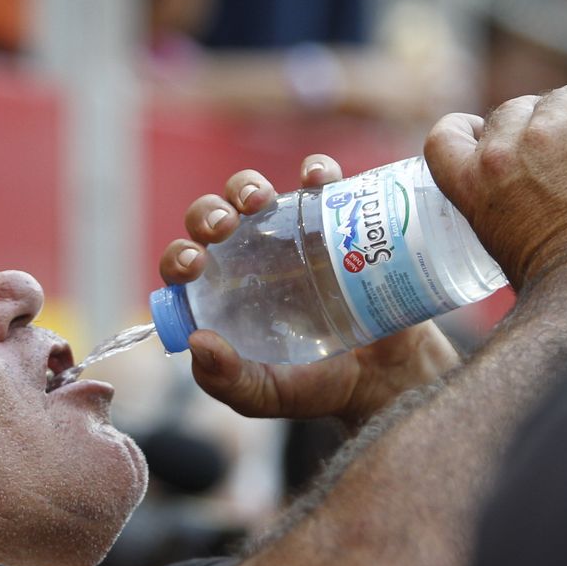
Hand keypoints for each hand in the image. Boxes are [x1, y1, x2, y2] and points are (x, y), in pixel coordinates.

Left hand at [159, 155, 460, 426]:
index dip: (180, 258)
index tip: (194, 264)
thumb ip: (227, 380)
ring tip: (259, 201)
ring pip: (255, 193)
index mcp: (221, 294)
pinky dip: (316, 170)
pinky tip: (315, 178)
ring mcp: (291, 235)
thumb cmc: (316, 387)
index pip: (185, 265)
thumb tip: (199, 342)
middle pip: (213, 219)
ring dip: (247, 186)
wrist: (386, 378)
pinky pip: (320, 183)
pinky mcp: (336, 220)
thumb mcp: (264, 395)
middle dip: (208, 214)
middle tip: (223, 229)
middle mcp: (249, 257)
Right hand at [423, 70, 566, 294]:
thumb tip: (528, 216)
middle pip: (515, 108)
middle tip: (566, 140)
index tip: (488, 132)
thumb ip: (501, 212)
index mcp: (471, 181)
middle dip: (537, 118)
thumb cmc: (552, 282)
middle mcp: (505, 149)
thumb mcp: (497, 241)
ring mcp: (555, 132)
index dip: (468, 127)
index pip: (448, 133)